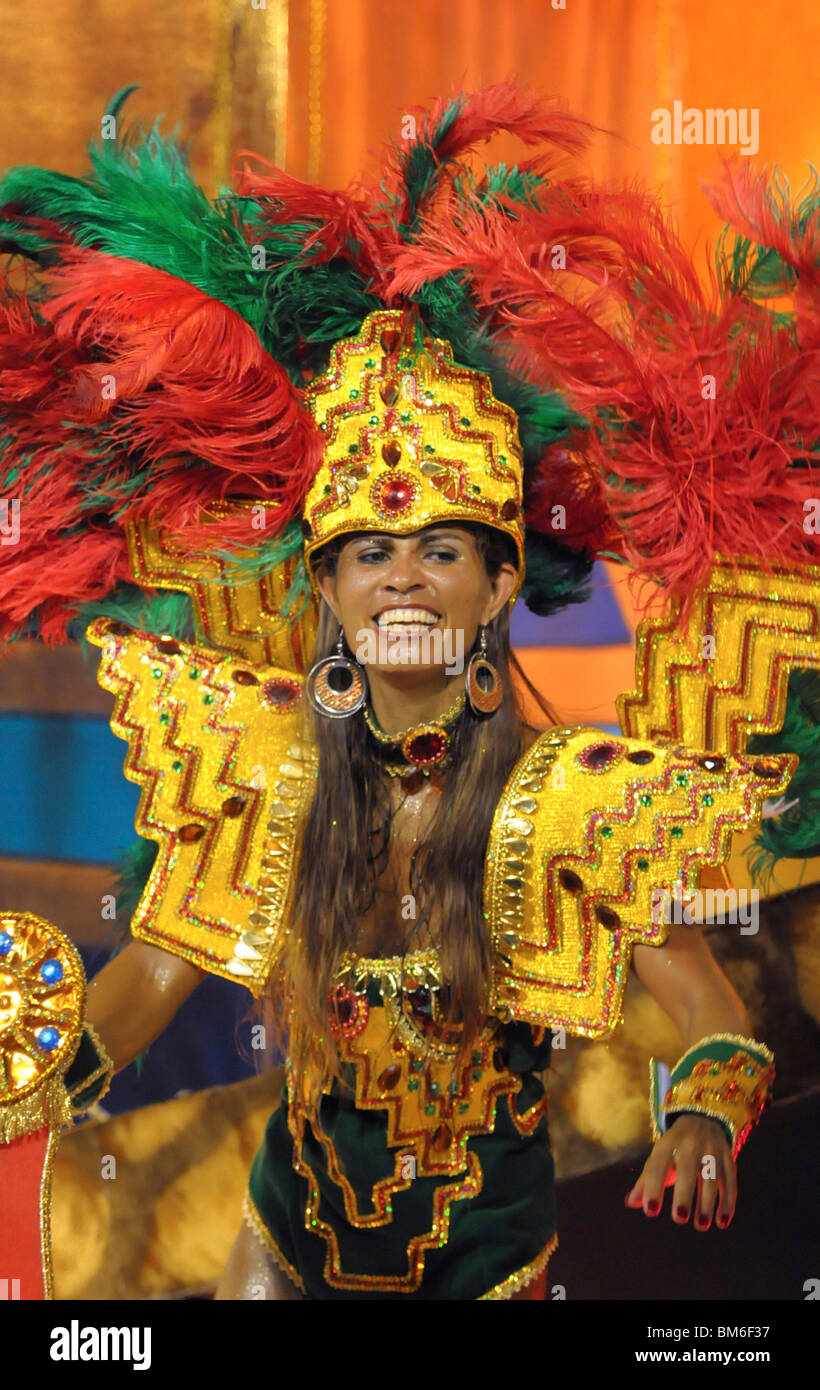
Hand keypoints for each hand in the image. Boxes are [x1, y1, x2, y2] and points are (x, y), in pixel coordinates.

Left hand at [624, 1115, 735, 1229]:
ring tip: (701, 1225)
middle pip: (687, 1170)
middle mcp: (691, 1144)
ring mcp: (712, 1150)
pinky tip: (722, 1221)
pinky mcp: (728, 1158)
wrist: (704, 1118)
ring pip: (711, 1178)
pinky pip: (730, 1181)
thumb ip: (646, 1181)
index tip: (651, 1211)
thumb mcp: (659, 1156)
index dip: (653, 1188)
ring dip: (707, 1203)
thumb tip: (631, 1203)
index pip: (658, 1166)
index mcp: (668, 1143)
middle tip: (679, 1218)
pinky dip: (727, 1202)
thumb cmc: (675, 1147)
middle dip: (684, 1194)